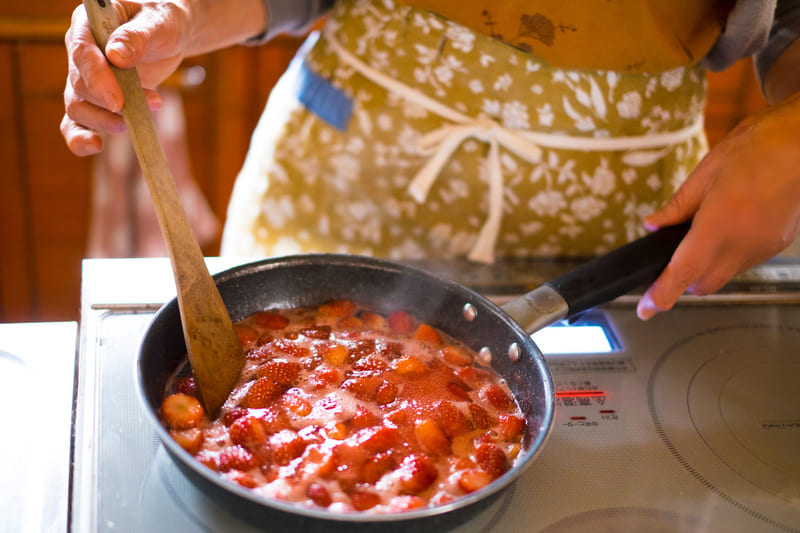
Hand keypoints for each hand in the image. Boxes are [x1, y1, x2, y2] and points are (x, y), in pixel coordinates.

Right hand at [61, 1, 193, 155]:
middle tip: (150, 105)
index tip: (118, 102)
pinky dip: (79, 137)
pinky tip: (94, 147)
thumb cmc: (164, 21)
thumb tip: (116, 56)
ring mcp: (84, 78)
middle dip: (111, 104)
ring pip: (77, 107)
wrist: (169, 34)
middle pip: (79, 86)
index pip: (82, 53)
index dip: (98, 79)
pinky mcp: (96, 100)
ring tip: (134, 123)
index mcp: (87, 25)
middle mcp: (79, 52)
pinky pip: (77, 123)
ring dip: (104, 122)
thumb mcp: (158, 22)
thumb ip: (137, 37)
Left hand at [637, 93, 799, 319]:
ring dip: (709, 266)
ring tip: (707, 231)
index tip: (647, 309)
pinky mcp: (776, 245)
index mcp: (719, 225)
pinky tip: (730, 227)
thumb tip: (653, 226)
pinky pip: (744, 262)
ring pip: (725, 275)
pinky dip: (730, 254)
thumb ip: (676, 207)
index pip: (684, 272)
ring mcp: (763, 248)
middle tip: (671, 260)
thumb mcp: (705, 173)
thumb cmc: (757, 149)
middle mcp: (743, 244)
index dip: (662, 294)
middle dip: (684, 279)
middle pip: (703, 284)